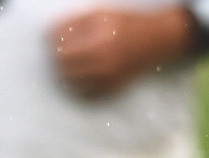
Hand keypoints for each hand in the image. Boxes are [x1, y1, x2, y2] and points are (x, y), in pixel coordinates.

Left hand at [50, 6, 192, 98]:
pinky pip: (85, 93)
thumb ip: (74, 22)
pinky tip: (80, 76)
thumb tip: (51, 35)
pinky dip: (77, 85)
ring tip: (68, 63)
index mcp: (96, 37)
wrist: (156, 40)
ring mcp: (107, 76)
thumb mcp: (100, 14)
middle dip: (55, 55)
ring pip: (70, 80)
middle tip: (59, 50)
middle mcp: (101, 59)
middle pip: (61, 62)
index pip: (58, 40)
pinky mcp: (113, 87)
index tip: (54, 36)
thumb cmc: (127, 23)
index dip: (51, 37)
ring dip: (63, 72)